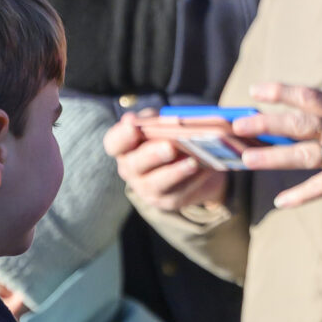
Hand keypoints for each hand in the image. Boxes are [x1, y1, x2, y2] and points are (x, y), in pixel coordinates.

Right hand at [104, 110, 229, 215]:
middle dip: (153, 154)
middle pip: (135, 164)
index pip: (115, 143)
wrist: (190, 164)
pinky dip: (194, 181)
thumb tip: (167, 120)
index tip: (133, 125)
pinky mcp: (168, 201)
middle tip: (170, 147)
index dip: (122, 135)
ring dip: (176, 172)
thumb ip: (158, 120)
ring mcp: (147, 188)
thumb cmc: (170, 137)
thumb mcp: (162, 124)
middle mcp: (131, 169)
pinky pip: (180, 193)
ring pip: (157, 183)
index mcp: (125, 147)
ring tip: (193, 162)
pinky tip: (207, 170)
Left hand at [236, 83, 321, 210]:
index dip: (281, 91)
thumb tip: (291, 128)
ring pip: (305, 153)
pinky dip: (301, 195)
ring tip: (246, 158)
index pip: (310, 96)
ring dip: (273, 156)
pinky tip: (281, 201)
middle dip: (267, 122)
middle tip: (239, 124)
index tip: (255, 90)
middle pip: (300, 123)